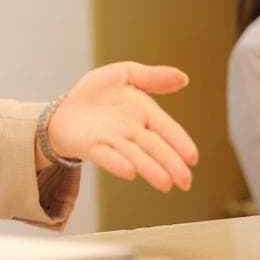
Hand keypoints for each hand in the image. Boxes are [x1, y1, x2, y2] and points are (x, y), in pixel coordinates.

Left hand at [45, 62, 197, 191]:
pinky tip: (129, 172)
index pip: (166, 128)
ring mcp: (112, 140)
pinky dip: (117, 164)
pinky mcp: (92, 147)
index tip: (193, 157)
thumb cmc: (99, 92)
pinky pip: (106, 156)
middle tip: (185, 182)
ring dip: (149, 169)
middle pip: (155, 147)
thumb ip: (152, 77)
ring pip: (134, 156)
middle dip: (171, 164)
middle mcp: (132, 130)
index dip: (180, 141)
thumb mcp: (124, 75)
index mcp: (144, 112)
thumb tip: (184, 77)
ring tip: (165, 184)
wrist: (65, 107)